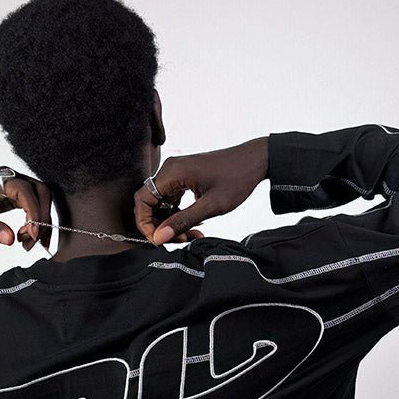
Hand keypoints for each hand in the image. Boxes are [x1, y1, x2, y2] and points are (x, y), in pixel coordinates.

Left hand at [0, 168, 53, 250]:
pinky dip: (34, 220)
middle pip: (37, 190)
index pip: (23, 189)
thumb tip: (10, 239)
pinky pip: (31, 204)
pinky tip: (27, 235)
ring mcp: (10, 185)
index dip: (33, 210)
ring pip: (38, 197)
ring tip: (27, 240)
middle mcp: (4, 177)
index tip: (32, 232)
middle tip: (32, 239)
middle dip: (41, 215)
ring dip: (40, 219)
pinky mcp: (12, 195)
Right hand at [133, 138, 268, 244]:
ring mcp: (177, 172)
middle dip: (162, 225)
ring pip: (162, 203)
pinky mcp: (184, 176)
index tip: (159, 239)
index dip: (145, 223)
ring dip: (172, 222)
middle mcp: (170, 169)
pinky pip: (172, 198)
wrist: (255, 160)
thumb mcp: (211, 206)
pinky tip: (195, 224)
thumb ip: (183, 221)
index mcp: (173, 173)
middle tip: (182, 239)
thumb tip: (159, 237)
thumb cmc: (237, 178)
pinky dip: (179, 213)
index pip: (142, 200)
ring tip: (192, 234)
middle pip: (150, 203)